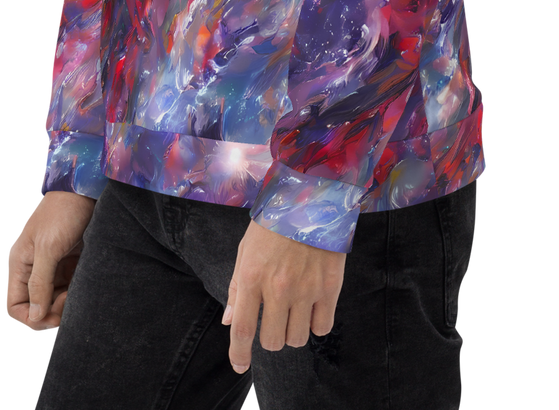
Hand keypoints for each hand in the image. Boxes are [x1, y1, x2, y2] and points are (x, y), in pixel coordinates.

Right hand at [4, 190, 96, 333]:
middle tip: (69, 304)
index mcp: (17, 263)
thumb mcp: (49, 247)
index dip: (29, 319)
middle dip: (48, 312)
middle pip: (32, 306)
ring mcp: (47, 265)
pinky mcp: (65, 262)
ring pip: (49, 300)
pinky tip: (82, 287)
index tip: (52, 319)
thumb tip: (35, 316)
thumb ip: (39, 282)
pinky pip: (64, 288)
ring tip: (77, 293)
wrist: (85, 188)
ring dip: (62, 304)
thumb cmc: (63, 212)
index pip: (13, 306)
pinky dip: (72, 293)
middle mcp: (29, 267)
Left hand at [222, 216, 346, 374]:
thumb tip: (228, 320)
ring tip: (294, 310)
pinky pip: (322, 327)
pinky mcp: (330, 287)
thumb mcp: (246, 249)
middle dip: (270, 336)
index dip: (238, 354)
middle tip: (274, 318)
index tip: (240, 365)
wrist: (312, 195)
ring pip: (297, 339)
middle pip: (272, 341)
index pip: (242, 330)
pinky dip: (316, 324)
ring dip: (293, 331)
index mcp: (252, 276)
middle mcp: (278, 287)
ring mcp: (306, 289)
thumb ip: (237, 287)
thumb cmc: (274, 221)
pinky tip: (313, 307)